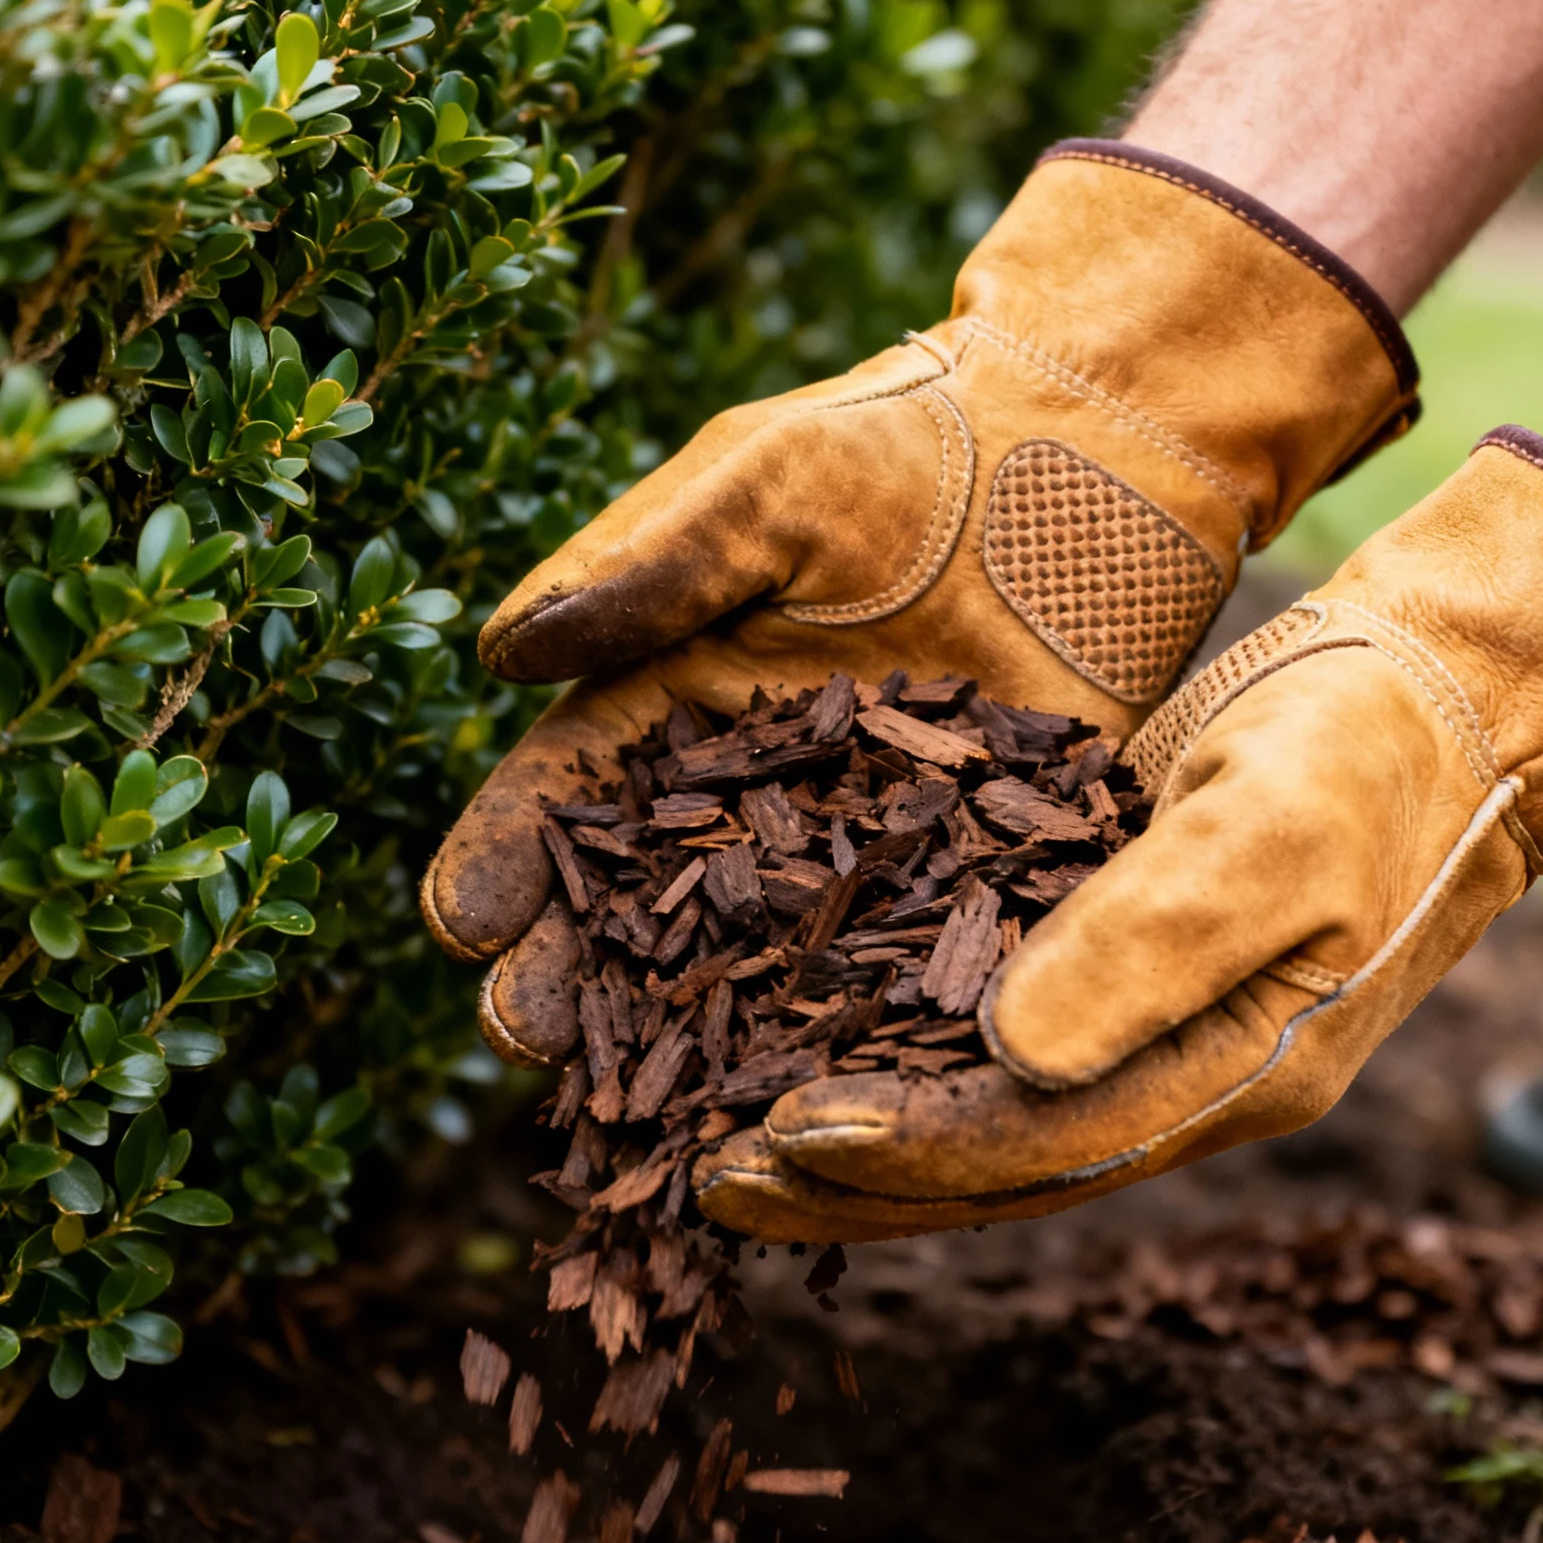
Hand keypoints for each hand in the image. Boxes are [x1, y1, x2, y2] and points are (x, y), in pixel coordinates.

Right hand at [421, 141, 1414, 1064]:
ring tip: (641, 1098)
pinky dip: (853, 1025)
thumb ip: (648, 566)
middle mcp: (750, 796)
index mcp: (672, 697)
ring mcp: (855, 848)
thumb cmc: (905, 445)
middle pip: (643, 902)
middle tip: (529, 1038)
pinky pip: (899, 961)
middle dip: (578, 970)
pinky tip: (815, 1087)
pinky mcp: (965, 873)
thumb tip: (501, 653)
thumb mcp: (764, 484)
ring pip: (755, 957)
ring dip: (694, 1029)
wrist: (1085, 458)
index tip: (457, 921)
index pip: (568, 791)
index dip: (508, 853)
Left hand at [696, 428, 1542, 1239]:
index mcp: (1231, 1072)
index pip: (1039, 1145)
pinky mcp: (1119, 981)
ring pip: (984, 1125)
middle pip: (993, 1168)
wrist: (1442, 704)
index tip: (768, 1136)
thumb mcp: (1267, 829)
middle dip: (849, 1182)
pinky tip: (807, 1043)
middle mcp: (1180, 1083)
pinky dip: (898, 1060)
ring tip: (723, 1141)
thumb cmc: (1370, 747)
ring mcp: (1152, 1042)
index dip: (901, 1151)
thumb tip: (1006, 1053)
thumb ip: (1146, 940)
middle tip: (702, 1183)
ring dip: (859, 1142)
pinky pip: (994, 1053)